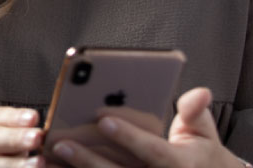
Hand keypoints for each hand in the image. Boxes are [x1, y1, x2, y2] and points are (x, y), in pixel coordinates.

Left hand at [42, 87, 243, 167]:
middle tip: (60, 143)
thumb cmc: (202, 160)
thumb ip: (195, 113)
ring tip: (48, 160)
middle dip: (89, 159)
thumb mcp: (204, 135)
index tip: (103, 120)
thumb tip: (199, 92)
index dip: (129, 136)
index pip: (152, 150)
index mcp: (179, 164)